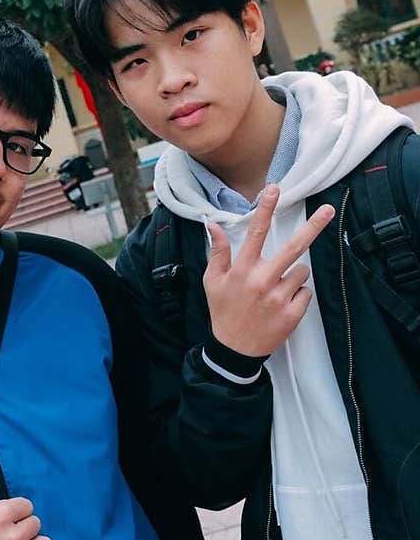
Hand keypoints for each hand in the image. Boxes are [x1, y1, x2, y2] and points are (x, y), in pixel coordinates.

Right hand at [204, 185, 334, 356]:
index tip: (274, 189)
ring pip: (302, 271)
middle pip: (293, 247)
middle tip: (328, 210)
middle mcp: (263, 280)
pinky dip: (297, 295)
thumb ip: (218, 252)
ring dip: (294, 275)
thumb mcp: (212, 281)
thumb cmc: (223, 311)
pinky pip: (306, 293)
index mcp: (243, 270)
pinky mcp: (293, 313)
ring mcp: (280, 297)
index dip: (265, 209)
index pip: (256, 233)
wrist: (234, 350)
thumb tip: (213, 224)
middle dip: (313, 226)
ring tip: (277, 289)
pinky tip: (282, 304)